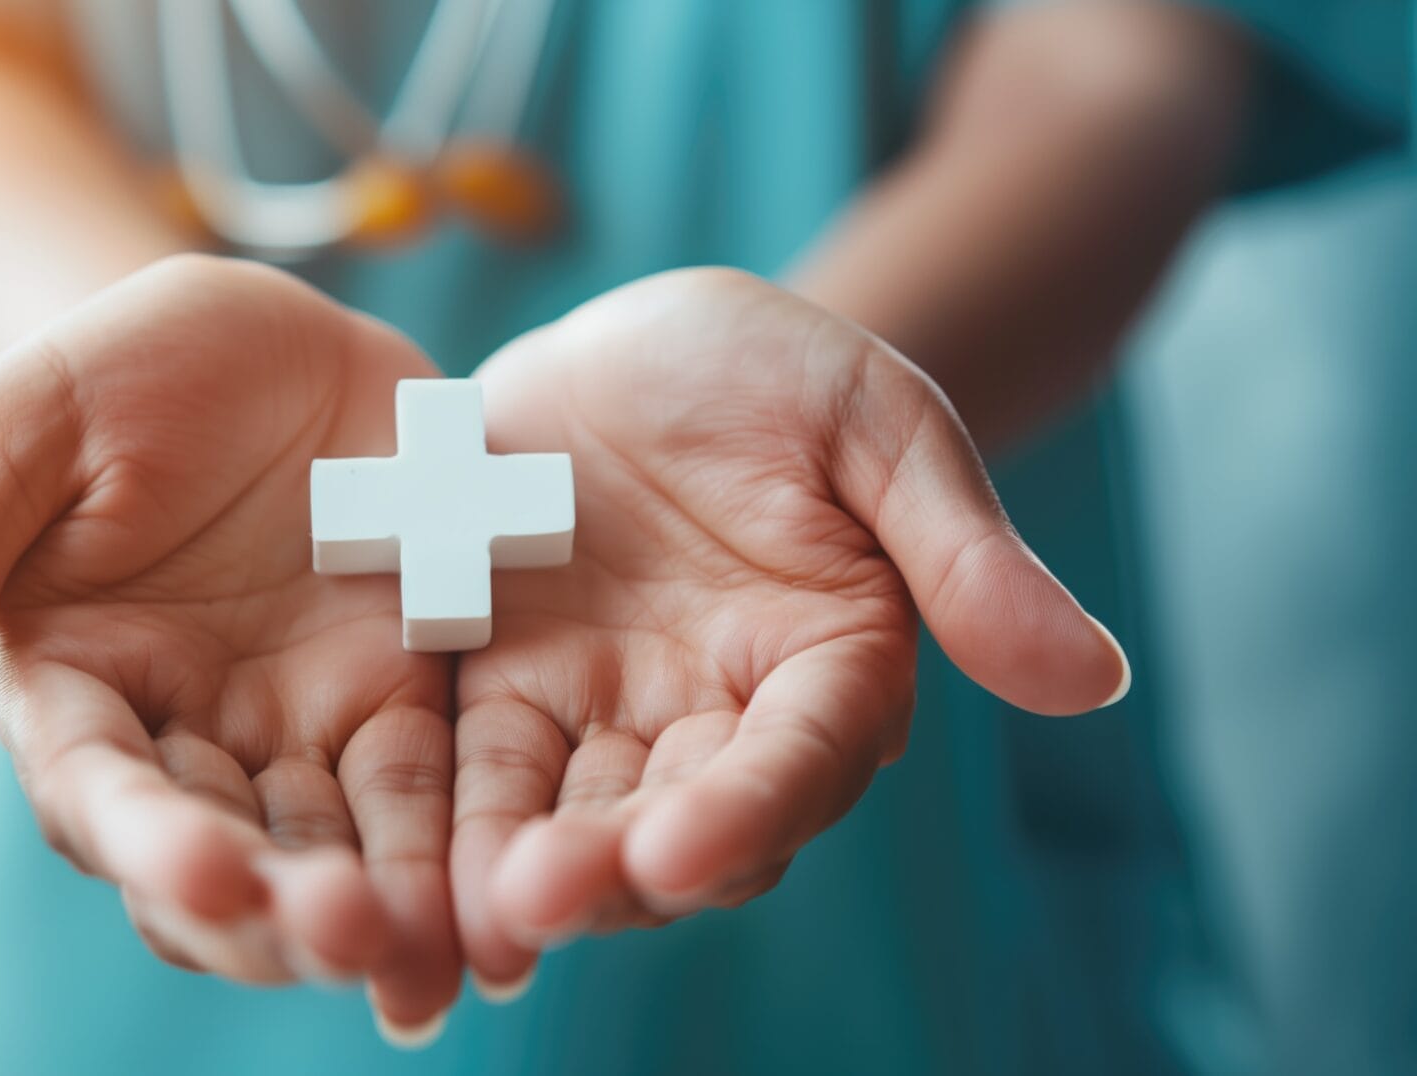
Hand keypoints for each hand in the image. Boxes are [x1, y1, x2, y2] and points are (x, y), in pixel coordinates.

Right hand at [0, 256, 461, 1037]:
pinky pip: (434, 795)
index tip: (210, 875)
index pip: (101, 788)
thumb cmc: (120, 370)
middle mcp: (185, 739)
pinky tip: (505, 916)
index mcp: (74, 689)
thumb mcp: (28, 431)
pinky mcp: (404, 705)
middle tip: (347, 937)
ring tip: (433, 959)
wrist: (268, 337)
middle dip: (280, 911)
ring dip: (381, 914)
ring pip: (336, 854)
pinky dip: (462, 858)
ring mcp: (300, 733)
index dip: (151, 838)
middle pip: (224, 858)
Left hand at [449, 268, 1129, 989]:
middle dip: (606, 869)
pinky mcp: (496, 692)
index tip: (681, 852)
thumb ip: (962, 551)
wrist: (643, 347)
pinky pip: (462, 767)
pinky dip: (434, 826)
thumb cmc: (781, 371)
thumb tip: (1095, 679)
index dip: (743, 812)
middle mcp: (712, 723)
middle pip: (667, 823)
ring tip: (459, 914)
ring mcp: (599, 716)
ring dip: (509, 872)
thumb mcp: (878, 424)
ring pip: (558, 817)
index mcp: (823, 671)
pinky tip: (387, 883)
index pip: (794, 764)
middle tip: (535, 900)